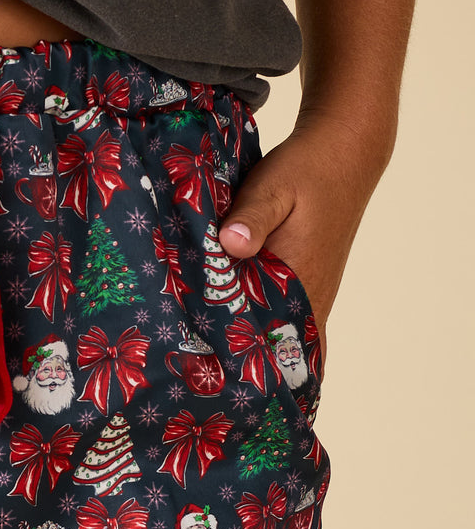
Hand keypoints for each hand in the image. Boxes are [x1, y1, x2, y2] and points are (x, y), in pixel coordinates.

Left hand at [216, 106, 394, 368]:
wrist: (343, 151)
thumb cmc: (306, 171)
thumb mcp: (272, 189)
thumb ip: (250, 219)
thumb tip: (230, 244)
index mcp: (300, 284)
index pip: (270, 343)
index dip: (238, 364)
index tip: (201, 376)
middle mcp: (309, 298)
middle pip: (270, 347)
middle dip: (232, 361)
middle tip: (185, 373)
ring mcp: (309, 292)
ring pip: (273, 333)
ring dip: (241, 343)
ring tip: (195, 357)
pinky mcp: (303, 281)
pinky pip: (277, 315)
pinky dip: (252, 322)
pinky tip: (219, 327)